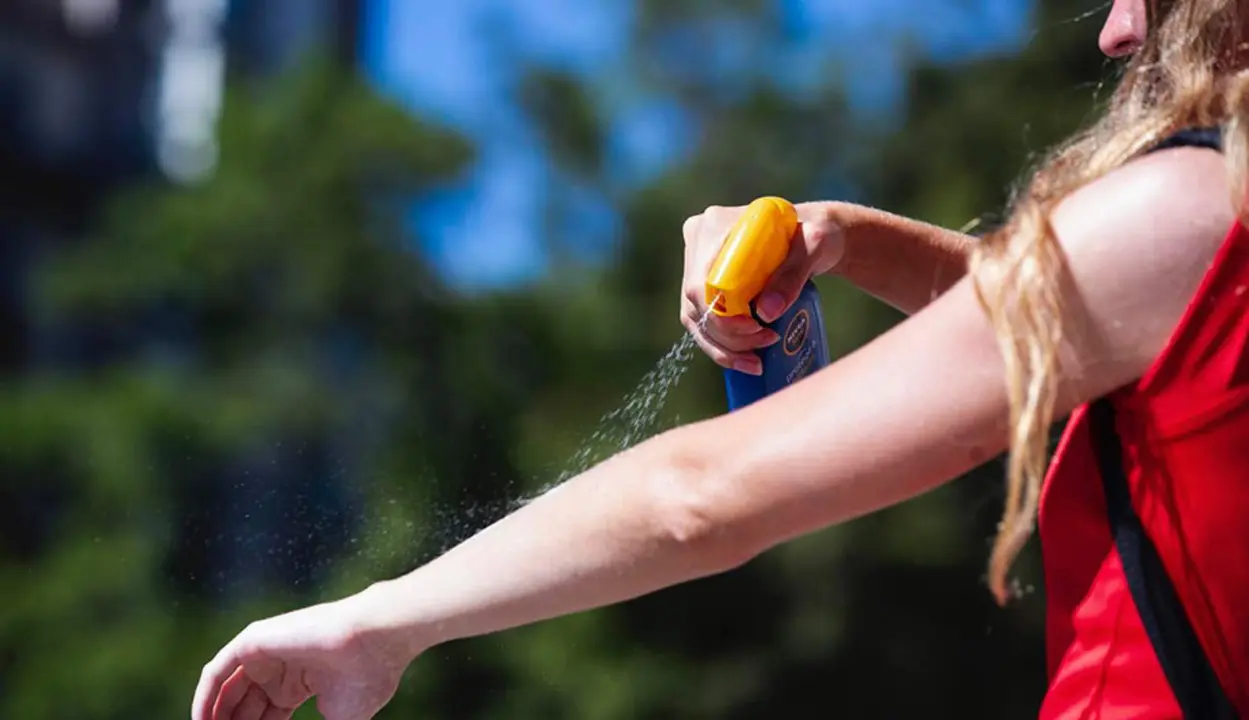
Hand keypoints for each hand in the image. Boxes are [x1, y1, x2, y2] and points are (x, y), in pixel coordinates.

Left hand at [192, 586, 418, 719]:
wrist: (373, 641)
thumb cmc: (366, 679)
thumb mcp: (339, 719)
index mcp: (301, 683)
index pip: (267, 716)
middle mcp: (280, 668)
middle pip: (244, 707)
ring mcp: (267, 653)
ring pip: (227, 690)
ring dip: (216, 717)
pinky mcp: (253, 640)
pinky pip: (217, 672)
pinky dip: (205, 698)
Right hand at [680, 201, 845, 373]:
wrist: (817, 238)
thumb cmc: (817, 233)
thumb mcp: (813, 247)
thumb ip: (791, 276)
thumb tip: (766, 312)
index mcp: (714, 226)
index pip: (702, 281)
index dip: (721, 313)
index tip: (756, 327)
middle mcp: (698, 243)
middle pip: (697, 303)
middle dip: (728, 336)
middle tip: (765, 345)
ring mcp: (698, 266)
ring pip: (697, 318)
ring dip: (724, 348)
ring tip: (757, 362)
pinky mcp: (707, 286)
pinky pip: (703, 323)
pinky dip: (722, 347)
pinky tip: (745, 361)